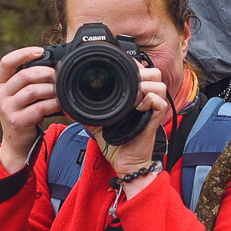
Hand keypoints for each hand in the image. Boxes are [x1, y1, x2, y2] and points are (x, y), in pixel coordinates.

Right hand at [0, 46, 61, 172]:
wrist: (17, 143)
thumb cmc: (24, 114)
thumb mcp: (21, 96)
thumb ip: (29, 82)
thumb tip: (54, 67)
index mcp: (1, 84)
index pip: (6, 62)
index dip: (22, 53)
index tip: (40, 51)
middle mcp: (0, 95)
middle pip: (24, 75)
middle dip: (45, 73)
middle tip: (58, 75)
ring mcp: (7, 109)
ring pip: (32, 91)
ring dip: (51, 89)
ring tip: (60, 90)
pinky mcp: (17, 121)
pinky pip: (39, 108)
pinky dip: (52, 104)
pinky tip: (59, 103)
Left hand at [89, 62, 170, 196]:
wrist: (125, 163)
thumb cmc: (115, 144)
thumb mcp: (98, 124)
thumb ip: (88, 114)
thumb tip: (70, 107)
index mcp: (135, 98)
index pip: (141, 72)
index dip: (134, 67)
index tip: (121, 71)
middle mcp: (145, 101)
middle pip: (154, 74)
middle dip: (141, 74)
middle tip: (128, 84)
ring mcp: (151, 109)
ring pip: (159, 84)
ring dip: (145, 87)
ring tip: (132, 97)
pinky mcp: (154, 119)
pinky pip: (159, 101)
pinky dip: (149, 100)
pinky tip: (137, 108)